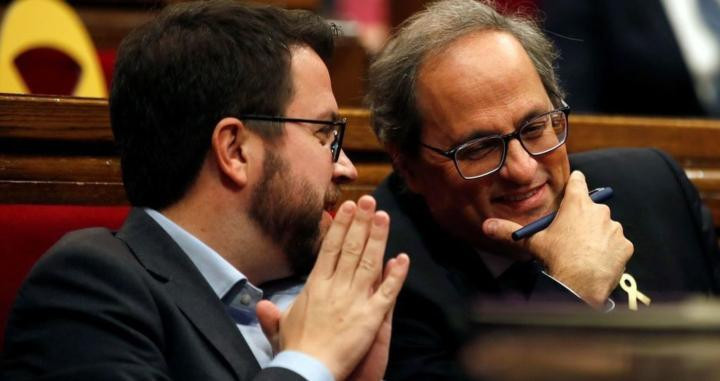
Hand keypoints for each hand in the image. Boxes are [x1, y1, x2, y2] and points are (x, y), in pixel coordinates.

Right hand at [257, 195, 408, 379]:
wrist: (310, 369)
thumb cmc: (296, 349)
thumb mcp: (281, 328)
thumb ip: (273, 314)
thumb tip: (260, 305)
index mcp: (316, 285)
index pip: (330, 248)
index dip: (341, 226)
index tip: (348, 207)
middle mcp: (336, 286)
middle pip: (351, 248)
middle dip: (361, 222)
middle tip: (370, 200)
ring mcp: (356, 299)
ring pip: (369, 262)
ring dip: (378, 238)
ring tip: (384, 216)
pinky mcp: (372, 316)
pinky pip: (388, 292)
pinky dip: (396, 274)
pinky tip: (403, 258)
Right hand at [482, 171, 632, 307]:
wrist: (580, 282)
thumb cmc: (557, 257)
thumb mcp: (532, 242)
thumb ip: (510, 230)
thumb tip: (486, 226)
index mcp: (577, 204)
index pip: (579, 181)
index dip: (576, 183)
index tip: (575, 186)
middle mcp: (599, 211)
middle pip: (592, 207)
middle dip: (584, 218)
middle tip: (572, 234)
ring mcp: (614, 228)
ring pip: (605, 227)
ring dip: (598, 235)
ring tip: (584, 252)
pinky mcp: (625, 245)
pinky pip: (617, 244)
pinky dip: (609, 251)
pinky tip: (597, 261)